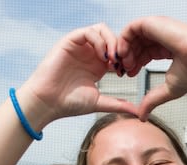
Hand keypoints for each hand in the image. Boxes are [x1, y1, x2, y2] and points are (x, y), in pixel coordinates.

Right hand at [16, 23, 137, 129]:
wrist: (48, 103)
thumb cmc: (69, 103)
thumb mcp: (98, 102)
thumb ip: (118, 104)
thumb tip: (138, 113)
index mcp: (98, 65)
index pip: (118, 51)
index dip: (127, 58)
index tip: (129, 72)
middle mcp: (90, 53)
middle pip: (112, 37)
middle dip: (122, 48)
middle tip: (124, 64)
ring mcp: (80, 46)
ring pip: (102, 30)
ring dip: (112, 42)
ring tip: (114, 59)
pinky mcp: (69, 42)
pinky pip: (88, 31)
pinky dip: (99, 41)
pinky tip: (102, 57)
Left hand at [118, 17, 186, 118]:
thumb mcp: (168, 90)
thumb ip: (152, 101)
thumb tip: (142, 117)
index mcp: (168, 48)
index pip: (144, 52)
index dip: (134, 63)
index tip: (129, 74)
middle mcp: (162, 36)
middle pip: (135, 44)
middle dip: (127, 58)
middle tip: (124, 71)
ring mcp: (157, 28)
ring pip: (130, 35)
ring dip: (124, 51)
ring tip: (126, 65)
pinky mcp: (152, 23)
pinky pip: (130, 28)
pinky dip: (123, 41)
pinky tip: (125, 55)